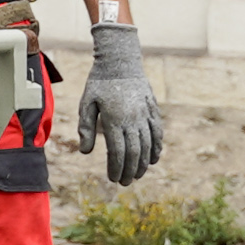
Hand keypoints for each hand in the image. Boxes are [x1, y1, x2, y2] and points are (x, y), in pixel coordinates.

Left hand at [77, 18, 161, 187]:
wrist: (121, 61)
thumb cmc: (99, 83)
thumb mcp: (86, 103)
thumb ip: (86, 127)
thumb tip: (86, 152)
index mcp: (114, 120)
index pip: (117, 151)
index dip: (116, 168)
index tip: (113, 178)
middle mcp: (132, 119)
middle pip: (134, 152)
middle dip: (129, 170)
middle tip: (124, 182)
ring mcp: (145, 115)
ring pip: (148, 145)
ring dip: (143, 163)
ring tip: (137, 175)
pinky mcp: (153, 110)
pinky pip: (158, 133)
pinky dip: (157, 148)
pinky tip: (153, 159)